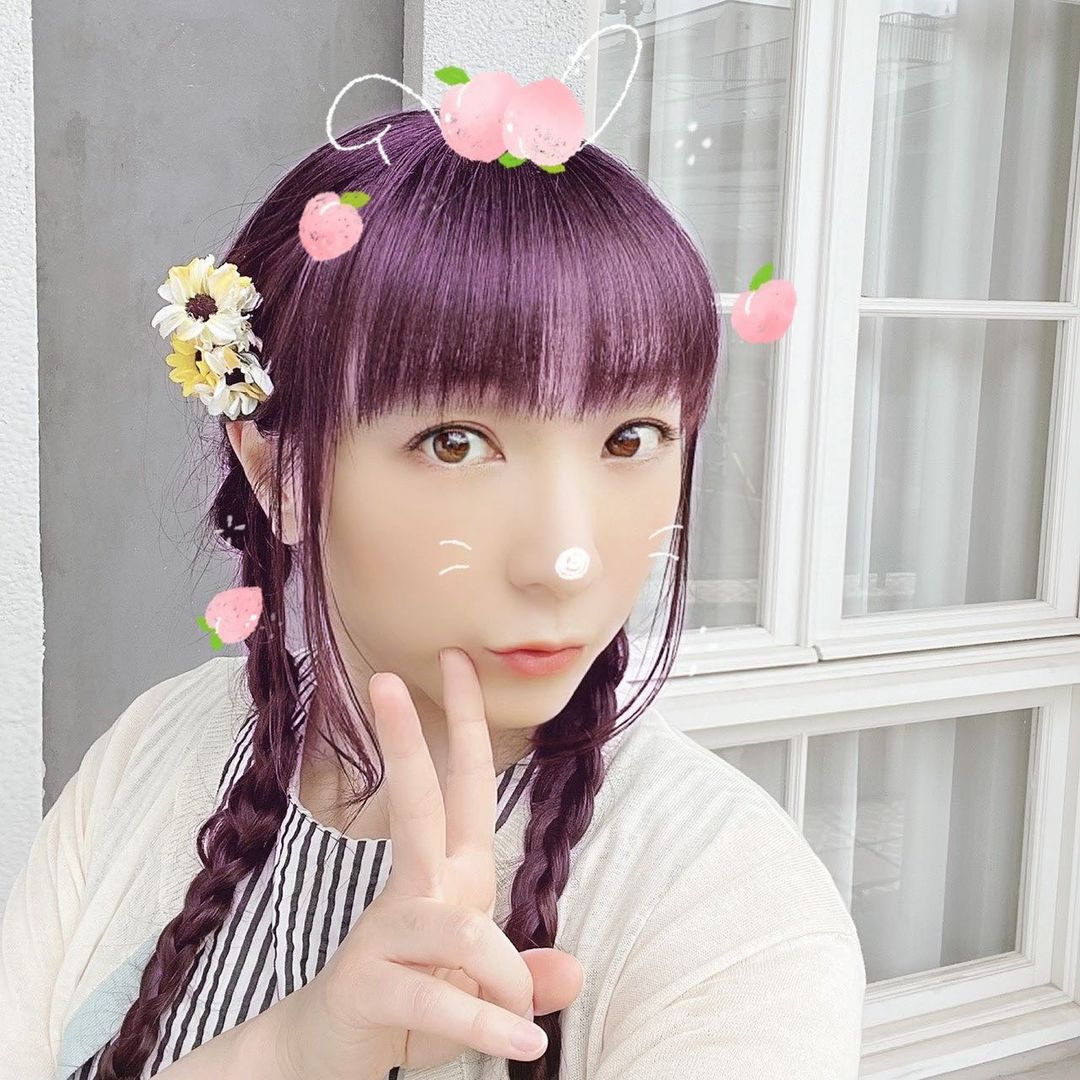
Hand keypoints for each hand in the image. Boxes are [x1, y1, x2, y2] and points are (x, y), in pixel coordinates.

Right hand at [275, 646, 583, 1078]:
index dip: (463, 723)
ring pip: (458, 927)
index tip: (455, 663)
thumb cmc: (413, 1006)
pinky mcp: (367, 989)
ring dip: (504, 979)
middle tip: (386, 681)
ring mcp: (384, 937)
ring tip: (518, 1020)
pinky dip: (487, 1025)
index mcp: (450, 876)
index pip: (462, 784)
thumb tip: (573, 971)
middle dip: (406, 741)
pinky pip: (439, 1002)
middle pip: (417, 804)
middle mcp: (417, 893)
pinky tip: (523, 1043)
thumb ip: (526, 975)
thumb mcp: (481, 987)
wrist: (332, 1057)